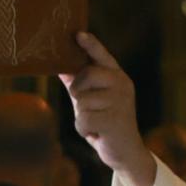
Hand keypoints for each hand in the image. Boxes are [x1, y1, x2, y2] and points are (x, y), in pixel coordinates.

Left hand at [59, 33, 152, 185]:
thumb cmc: (105, 121)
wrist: (125, 151)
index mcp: (117, 76)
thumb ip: (79, 83)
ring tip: (96, 122)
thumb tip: (59, 67)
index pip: (103, 56)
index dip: (91, 45)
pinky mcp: (115, 120)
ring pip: (81, 101)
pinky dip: (83, 129)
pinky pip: (83, 119)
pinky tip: (97, 132)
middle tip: (88, 107)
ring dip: (81, 115)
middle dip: (78, 93)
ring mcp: (121, 102)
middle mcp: (123, 85)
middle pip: (85, 76)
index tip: (78, 34)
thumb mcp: (92, 99)